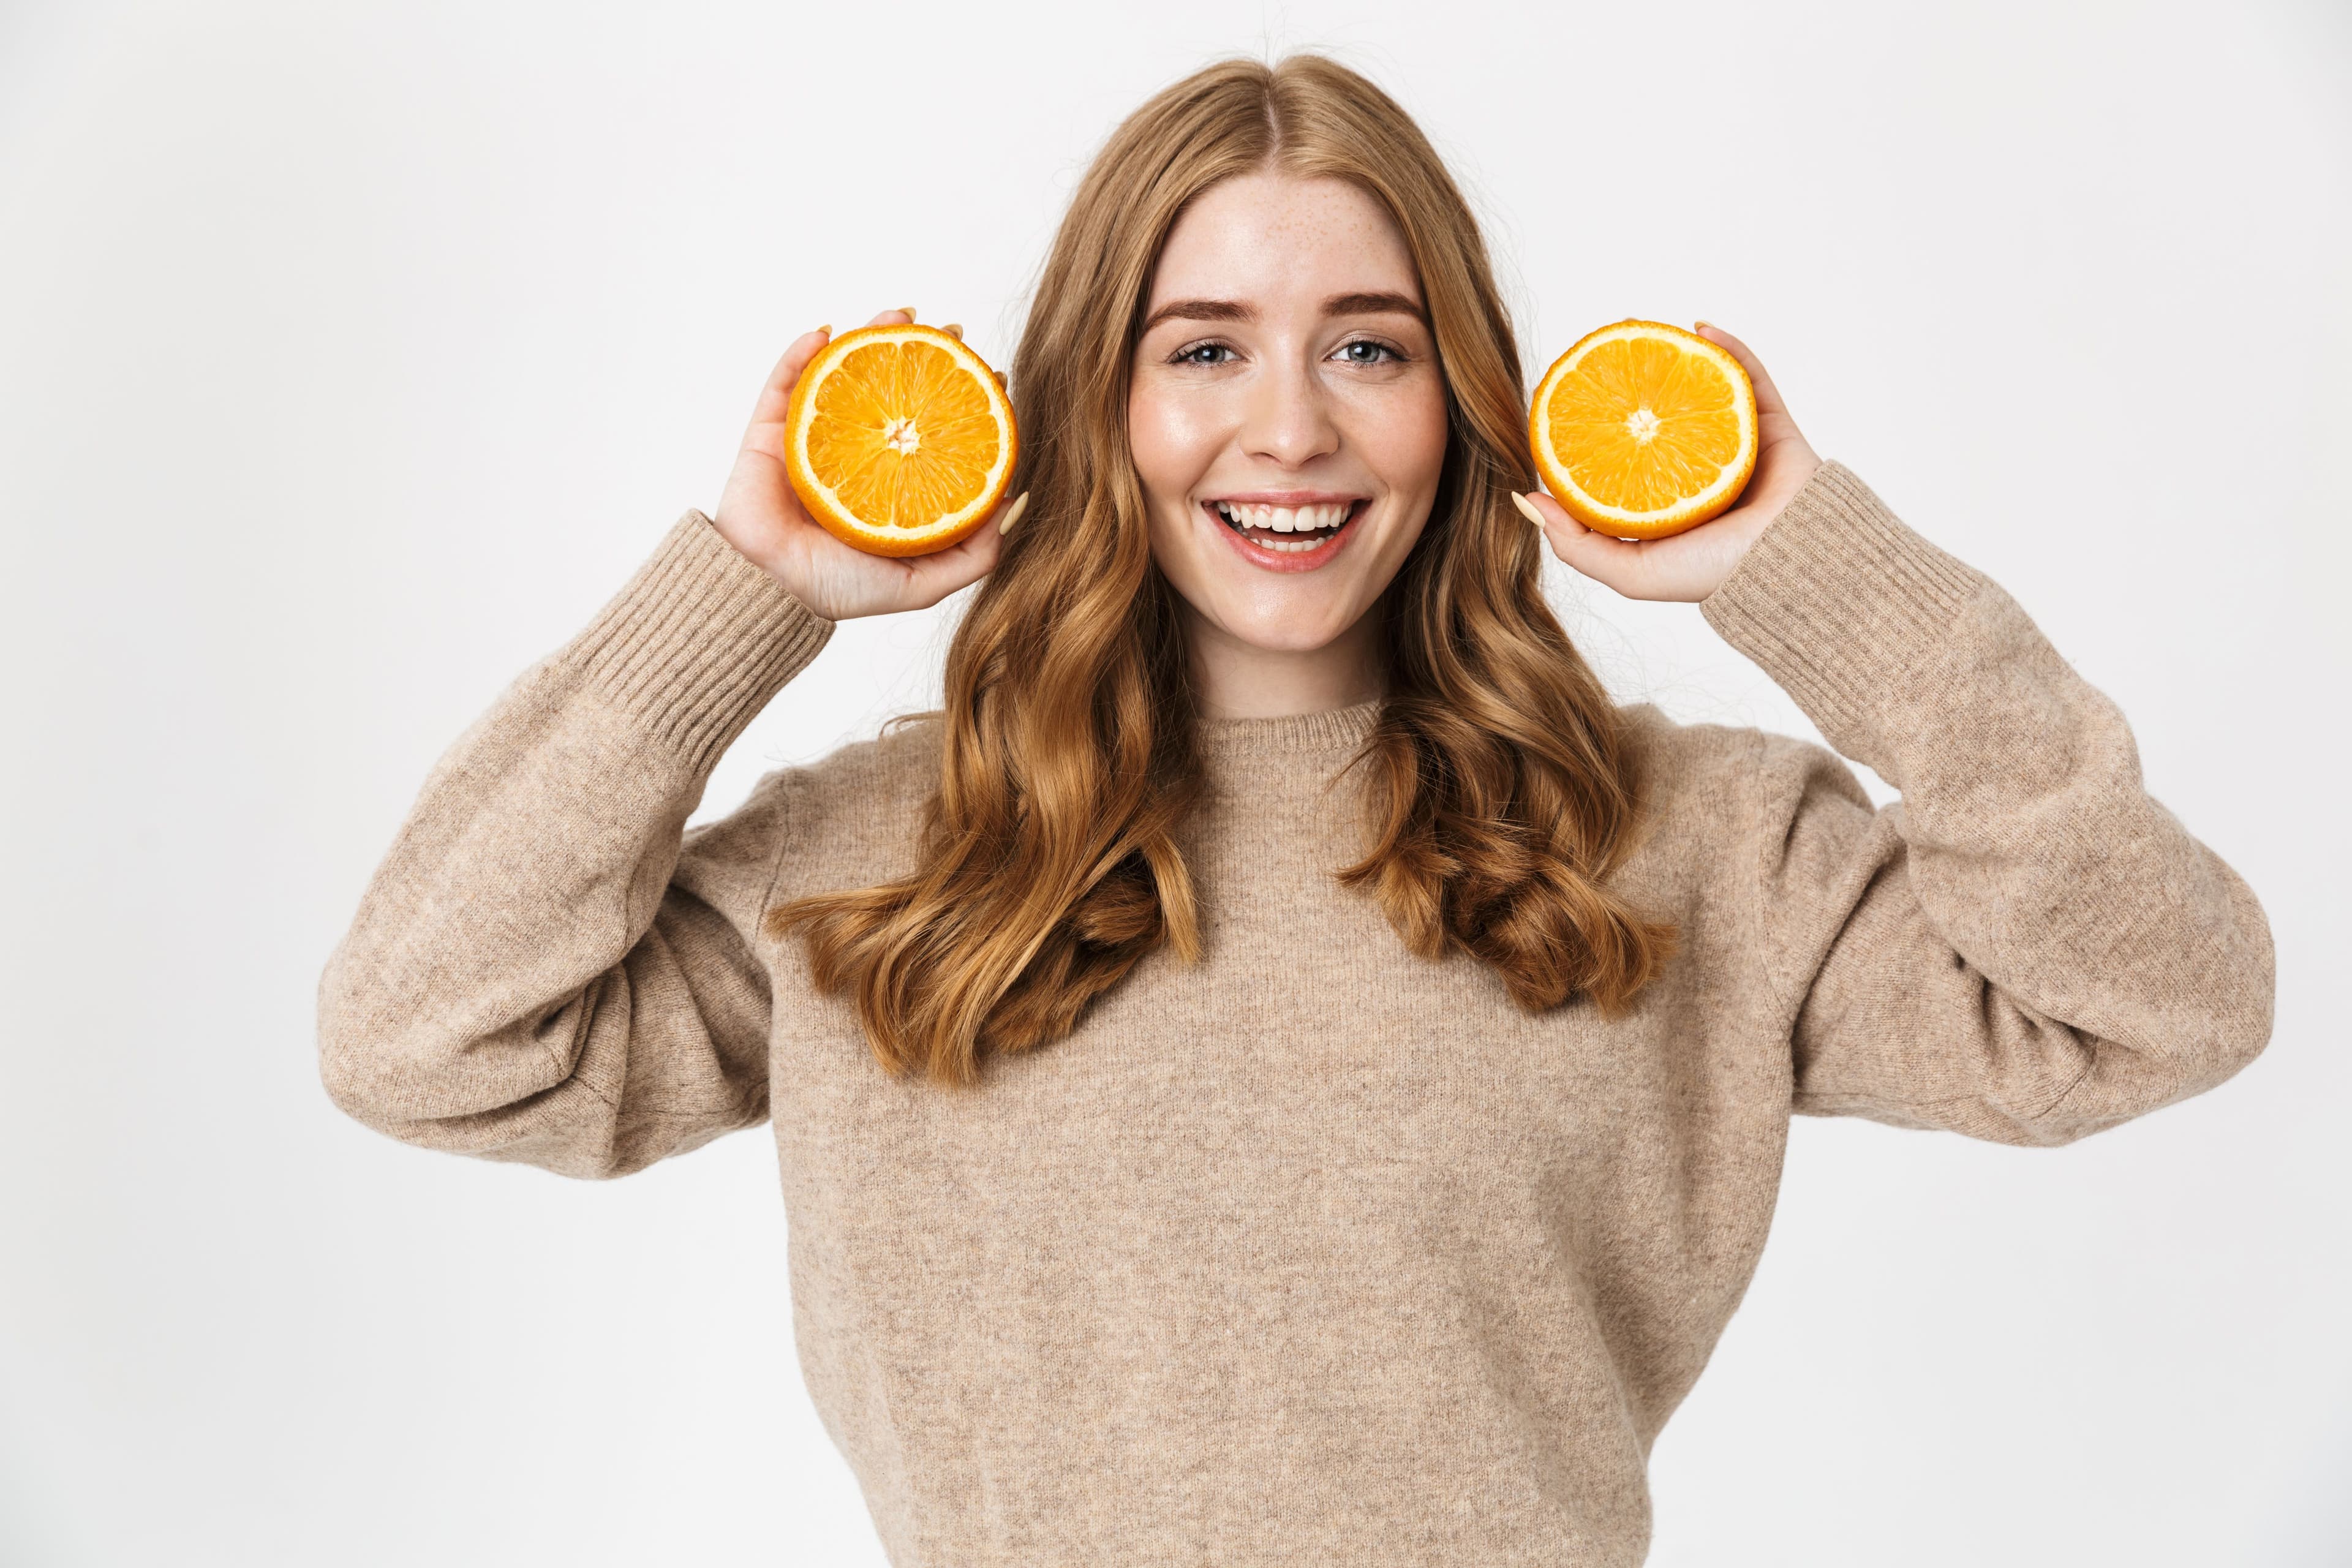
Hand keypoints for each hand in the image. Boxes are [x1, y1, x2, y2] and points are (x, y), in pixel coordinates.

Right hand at [711, 308, 1021, 620]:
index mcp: (890, 479)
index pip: (932, 427)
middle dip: (925, 353)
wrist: (770, 592)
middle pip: (893, 388)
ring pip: (844, 372)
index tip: (994, 373)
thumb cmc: (841, 590)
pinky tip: (826, 331)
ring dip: (870, 334)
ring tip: (899, 312)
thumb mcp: (923, 583)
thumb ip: (973, 553)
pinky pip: (783, 383)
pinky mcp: (770, 433)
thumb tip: (1014, 501)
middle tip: (952, 331)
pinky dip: (800, 353)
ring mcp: (812, 438)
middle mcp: (856, 452)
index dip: (963, 398)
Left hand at [1518, 322, 1819, 601]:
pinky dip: (1729, 350)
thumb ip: (1576, 544)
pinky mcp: (1774, 426)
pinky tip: (1699, 329)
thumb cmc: (1715, 574)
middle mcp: (1699, 473)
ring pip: (1701, 393)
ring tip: (1640, 332)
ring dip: (1672, 360)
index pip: (1623, 462)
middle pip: (1659, 419)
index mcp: (1667, 506)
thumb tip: (1525, 500)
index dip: (1595, 433)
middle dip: (1630, 385)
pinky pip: (1750, 378)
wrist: (1794, 564)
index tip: (1565, 404)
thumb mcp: (1630, 571)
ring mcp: (1738, 446)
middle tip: (1599, 356)